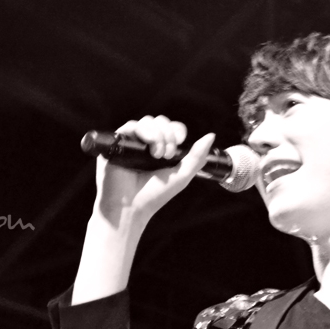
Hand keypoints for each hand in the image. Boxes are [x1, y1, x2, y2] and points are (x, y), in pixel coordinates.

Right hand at [94, 115, 214, 226]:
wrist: (131, 207)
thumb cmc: (155, 195)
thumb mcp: (182, 175)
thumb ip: (197, 156)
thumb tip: (211, 135)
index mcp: (162, 149)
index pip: (172, 128)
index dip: (177, 131)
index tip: (180, 143)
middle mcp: (147, 144)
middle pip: (161, 121)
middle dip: (169, 134)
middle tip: (167, 155)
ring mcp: (133, 142)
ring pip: (148, 121)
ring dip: (158, 135)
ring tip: (157, 156)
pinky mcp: (118, 143)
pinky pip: (132, 125)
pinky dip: (144, 132)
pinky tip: (148, 149)